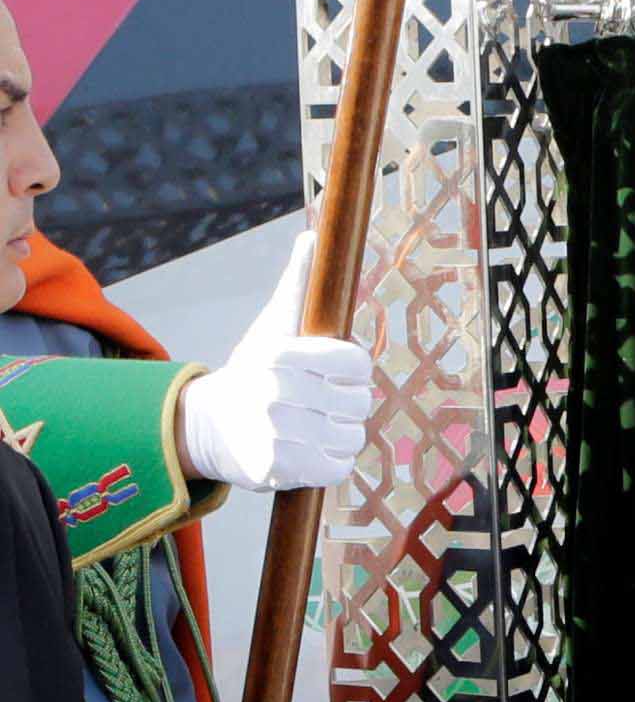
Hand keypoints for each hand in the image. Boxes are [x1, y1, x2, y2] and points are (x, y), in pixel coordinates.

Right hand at [177, 230, 374, 491]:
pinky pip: (339, 467)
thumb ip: (299, 284)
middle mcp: (278, 389)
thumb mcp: (274, 325)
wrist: (208, 425)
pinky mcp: (279, 467)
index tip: (332, 378)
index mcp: (283, 353)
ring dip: (339, 436)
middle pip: (359, 403)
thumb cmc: (254, 372)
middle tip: (316, 405)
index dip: (353, 375)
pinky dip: (332, 463)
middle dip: (345, 406)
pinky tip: (309, 452)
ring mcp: (277, 430)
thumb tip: (312, 235)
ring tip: (311, 428)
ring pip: (353, 436)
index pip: (359, 365)